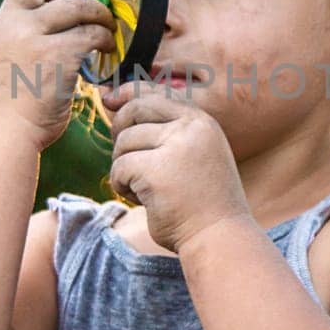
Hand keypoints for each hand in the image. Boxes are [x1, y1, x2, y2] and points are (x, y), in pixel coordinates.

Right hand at [0, 0, 116, 151]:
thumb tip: (61, 24)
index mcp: (3, 23)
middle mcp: (16, 24)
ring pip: (82, 7)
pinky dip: (105, 40)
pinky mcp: (58, 54)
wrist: (4, 136)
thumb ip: (26, 37)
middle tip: (98, 17)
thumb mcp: (7, 59)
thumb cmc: (10, 108)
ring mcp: (35, 37)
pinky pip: (92, 35)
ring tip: (108, 36)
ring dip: (102, 19)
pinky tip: (107, 53)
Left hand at [100, 79, 253, 254]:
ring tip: (145, 188)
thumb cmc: (203, 200)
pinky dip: (122, 186)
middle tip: (124, 155)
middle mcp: (190, 128)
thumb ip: (166, 130)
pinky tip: (143, 200)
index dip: (128, 93)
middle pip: (135, 109)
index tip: (110, 100)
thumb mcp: (194, 154)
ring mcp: (174, 147)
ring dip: (124, 167)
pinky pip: (119, 169)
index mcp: (201, 122)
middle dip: (119, 129)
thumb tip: (114, 102)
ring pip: (124, 143)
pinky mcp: (155, 171)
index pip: (156, 93)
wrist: (219, 236)